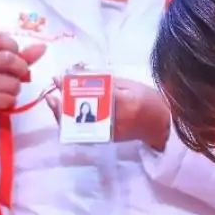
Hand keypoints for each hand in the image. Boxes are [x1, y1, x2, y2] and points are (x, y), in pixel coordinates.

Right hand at [0, 33, 48, 147]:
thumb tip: (43, 47)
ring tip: (1, 92)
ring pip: (13, 83)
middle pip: (12, 60)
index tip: (11, 58)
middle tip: (11, 78)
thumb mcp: (0, 66)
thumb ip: (22, 56)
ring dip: (13, 91)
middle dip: (19, 72)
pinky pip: (9, 99)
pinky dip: (8, 103)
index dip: (14, 49)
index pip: (2, 38)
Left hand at [46, 77, 169, 149]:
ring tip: (53, 103)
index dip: (73, 86)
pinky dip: (71, 124)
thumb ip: (107, 81)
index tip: (59, 78)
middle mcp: (115, 120)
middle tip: (52, 94)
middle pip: (83, 112)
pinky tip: (63, 115)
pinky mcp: (107, 139)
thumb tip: (82, 75)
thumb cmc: (149, 100)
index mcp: (124, 102)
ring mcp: (109, 132)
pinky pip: (84, 133)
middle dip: (63, 104)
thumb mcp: (131, 84)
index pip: (92, 93)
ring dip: (63, 115)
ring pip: (80, 126)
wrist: (162, 126)